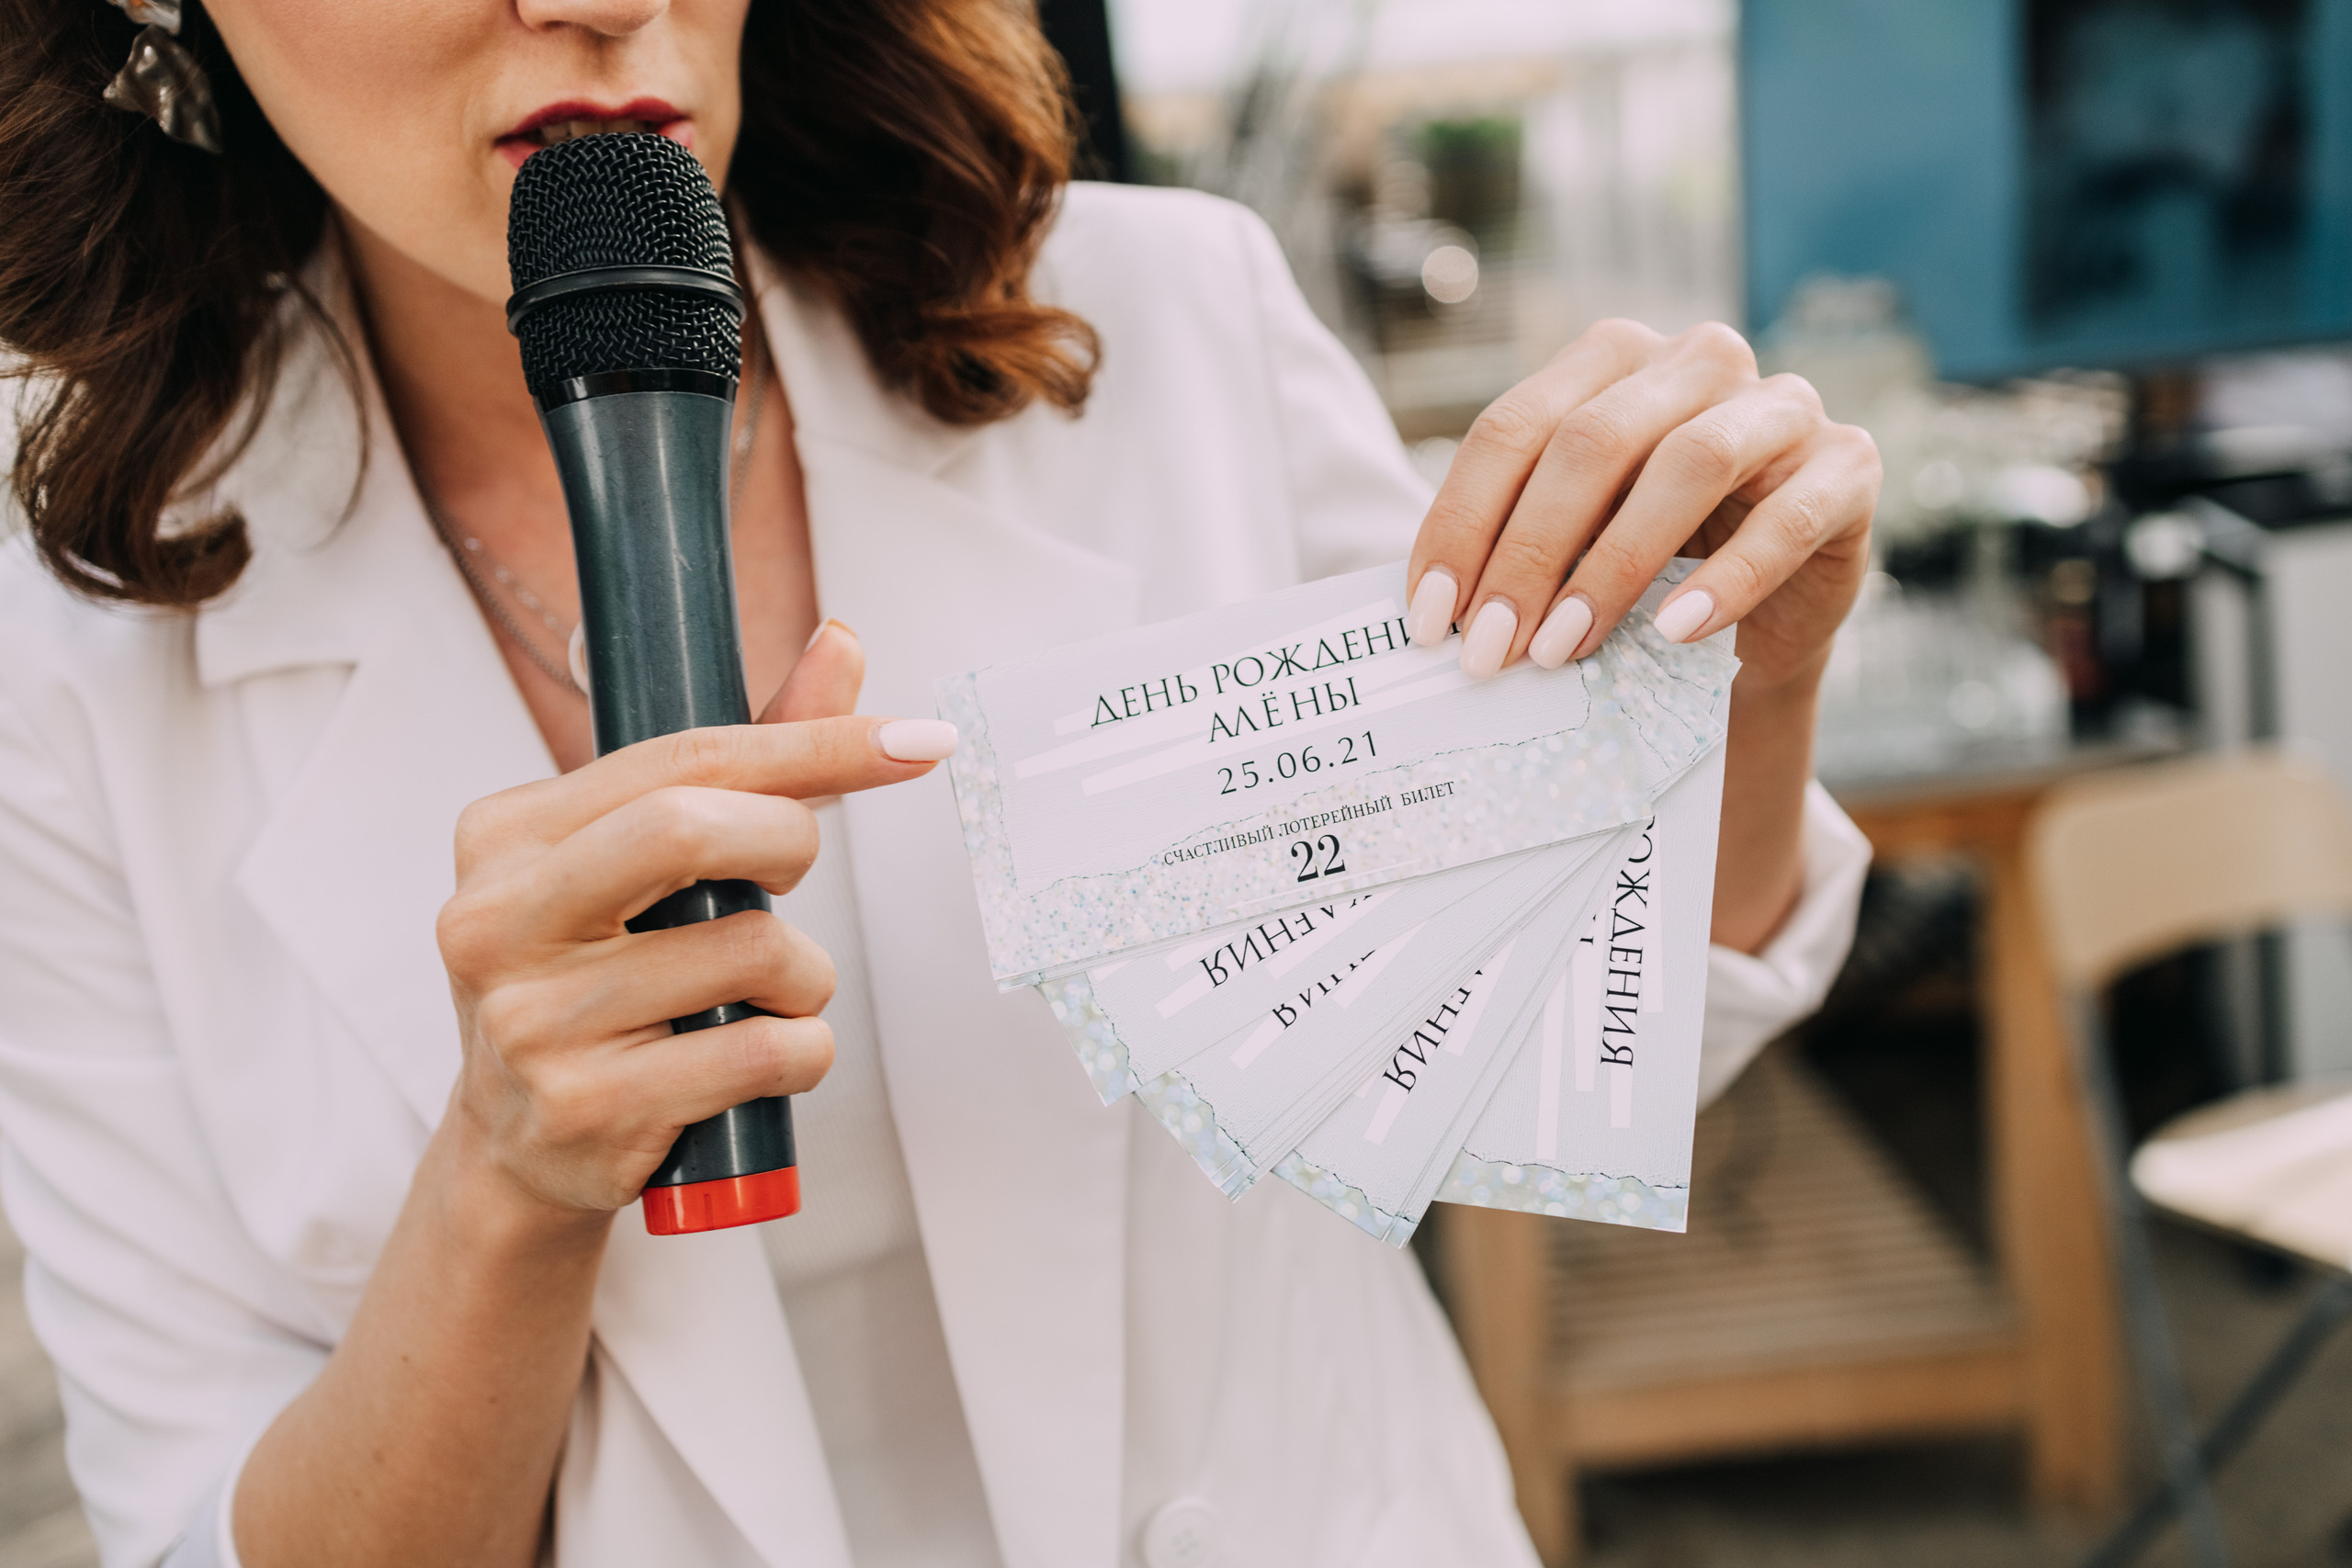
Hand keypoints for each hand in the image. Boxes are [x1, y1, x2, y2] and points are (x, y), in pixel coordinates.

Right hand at [432, 625, 952, 1215]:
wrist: (523, 1150)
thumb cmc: (606, 979)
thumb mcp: (648, 864)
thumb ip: (748, 755)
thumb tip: (844, 641)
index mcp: (505, 834)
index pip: (679, 759)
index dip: (811, 746)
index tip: (915, 740)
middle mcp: (494, 919)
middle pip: (689, 828)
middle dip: (787, 843)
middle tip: (796, 873)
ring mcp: (529, 1022)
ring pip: (750, 951)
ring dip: (803, 977)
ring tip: (762, 998)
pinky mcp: (583, 1109)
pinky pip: (762, 1051)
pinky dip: (802, 1050)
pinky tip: (760, 1058)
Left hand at [1405, 319, 1879, 693]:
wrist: (1767, 613)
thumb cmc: (1651, 567)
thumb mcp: (1573, 547)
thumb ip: (1517, 551)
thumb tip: (1437, 614)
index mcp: (1610, 361)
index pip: (1514, 428)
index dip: (1462, 521)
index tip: (1429, 616)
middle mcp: (1695, 362)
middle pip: (1591, 441)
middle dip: (1529, 553)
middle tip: (1489, 648)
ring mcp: (1780, 405)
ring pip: (1689, 463)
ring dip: (1614, 566)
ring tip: (1564, 649)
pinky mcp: (1849, 465)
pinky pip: (1790, 517)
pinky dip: (1728, 579)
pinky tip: (1678, 632)